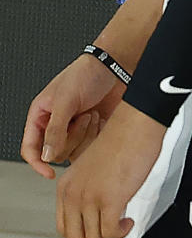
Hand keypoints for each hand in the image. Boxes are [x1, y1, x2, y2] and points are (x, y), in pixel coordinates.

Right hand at [22, 56, 125, 178]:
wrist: (115, 65)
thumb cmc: (87, 73)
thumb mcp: (66, 100)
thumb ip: (54, 130)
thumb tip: (46, 156)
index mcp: (41, 116)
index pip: (31, 148)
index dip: (37, 163)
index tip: (49, 172)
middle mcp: (56, 125)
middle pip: (56, 153)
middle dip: (72, 136)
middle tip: (82, 116)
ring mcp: (74, 129)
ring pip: (74, 152)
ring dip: (86, 134)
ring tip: (92, 114)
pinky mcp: (91, 131)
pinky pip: (90, 148)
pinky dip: (96, 135)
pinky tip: (100, 118)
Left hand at [56, 100, 164, 237]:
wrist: (136, 123)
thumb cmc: (122, 137)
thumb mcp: (92, 167)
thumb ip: (88, 188)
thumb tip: (98, 211)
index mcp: (66, 184)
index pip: (63, 225)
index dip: (79, 236)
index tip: (93, 236)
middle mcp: (74, 193)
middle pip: (74, 237)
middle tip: (109, 236)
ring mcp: (90, 198)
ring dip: (110, 237)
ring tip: (122, 225)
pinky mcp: (109, 200)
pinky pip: (110, 232)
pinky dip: (121, 233)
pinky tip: (128, 222)